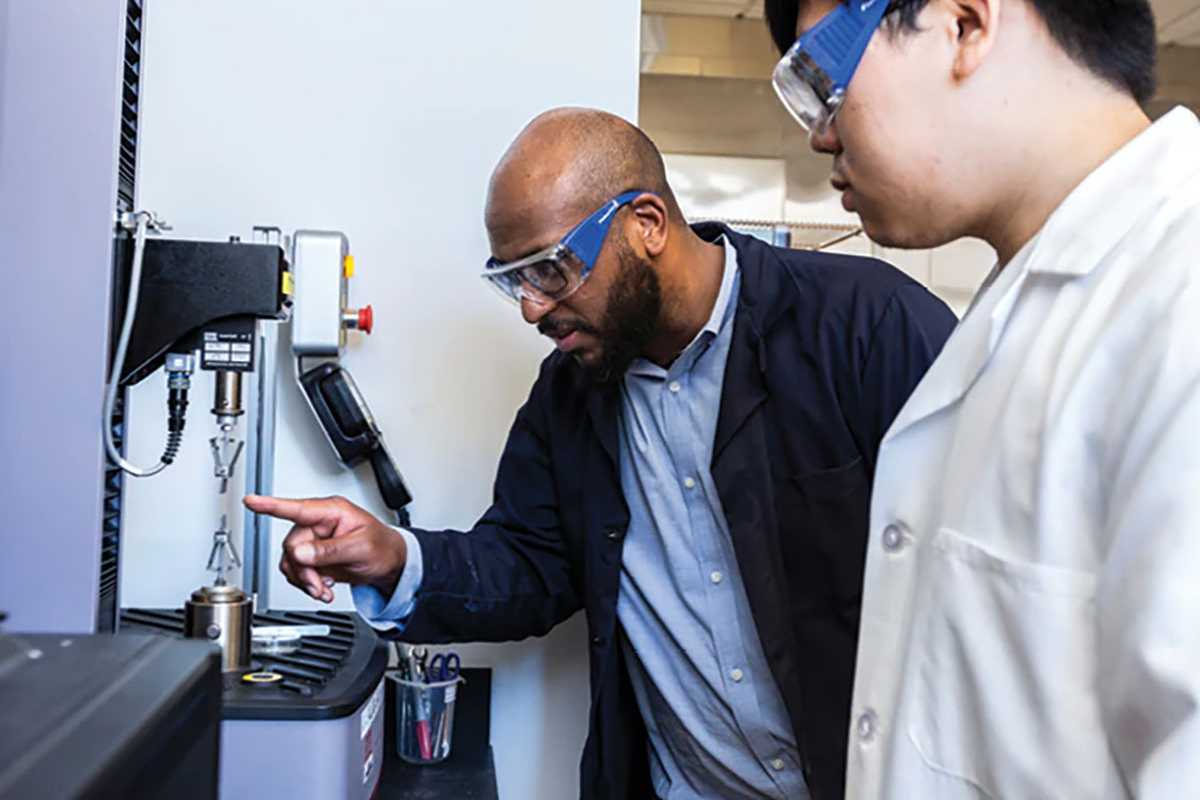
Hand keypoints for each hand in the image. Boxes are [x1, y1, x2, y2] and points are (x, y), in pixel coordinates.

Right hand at [243, 494, 406, 603]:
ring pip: (290, 561)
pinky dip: (306, 583)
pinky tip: (322, 588)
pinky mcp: (313, 557)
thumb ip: (329, 550)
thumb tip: (300, 553)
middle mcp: (318, 523)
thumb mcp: (360, 548)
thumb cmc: (382, 547)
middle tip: (320, 583)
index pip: (296, 508)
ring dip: (304, 579)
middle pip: (292, 545)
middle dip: (304, 570)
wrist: (390, 565)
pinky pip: (296, 570)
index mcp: (331, 512)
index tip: (251, 501)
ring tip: (323, 588)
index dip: (271, 505)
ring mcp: (314, 540)